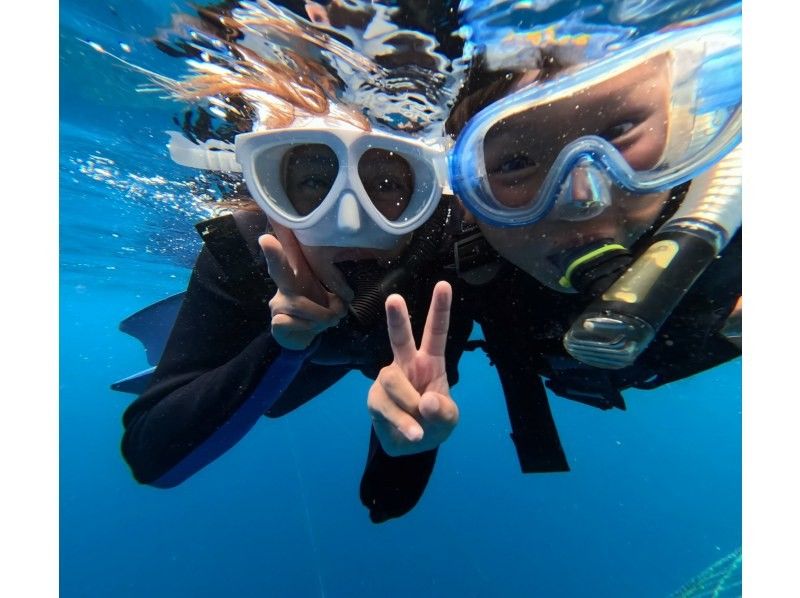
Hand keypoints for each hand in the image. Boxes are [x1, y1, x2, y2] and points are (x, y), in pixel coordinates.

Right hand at [259, 231, 346, 349]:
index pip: (293, 254)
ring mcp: (278, 304)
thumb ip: (337, 300)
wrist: (304, 337)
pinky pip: (293, 321)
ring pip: (300, 304)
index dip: (286, 239)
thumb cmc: (317, 310)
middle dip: (273, 253)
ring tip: (330, 319)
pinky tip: (308, 327)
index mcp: (300, 276)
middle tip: (266, 239)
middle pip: (278, 268)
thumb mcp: (332, 301)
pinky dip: (308, 326)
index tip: (273, 228)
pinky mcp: (276, 322)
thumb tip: (339, 307)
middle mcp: (285, 286)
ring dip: (321, 314)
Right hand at [367, 281, 458, 455]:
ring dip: (410, 405)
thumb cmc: (433, 422)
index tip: (444, 284)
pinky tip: (412, 433)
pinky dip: (403, 423)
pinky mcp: (375, 398)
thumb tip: (427, 401)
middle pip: (400, 338)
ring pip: (393, 381)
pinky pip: (386, 407)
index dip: (440, 309)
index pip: (436, 332)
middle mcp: (406, 364)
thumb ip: (443, 412)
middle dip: (397, 319)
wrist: (410, 445)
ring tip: (420, 427)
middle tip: (394, 299)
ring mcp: (388, 380)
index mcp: (431, 362)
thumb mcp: (448, 420)